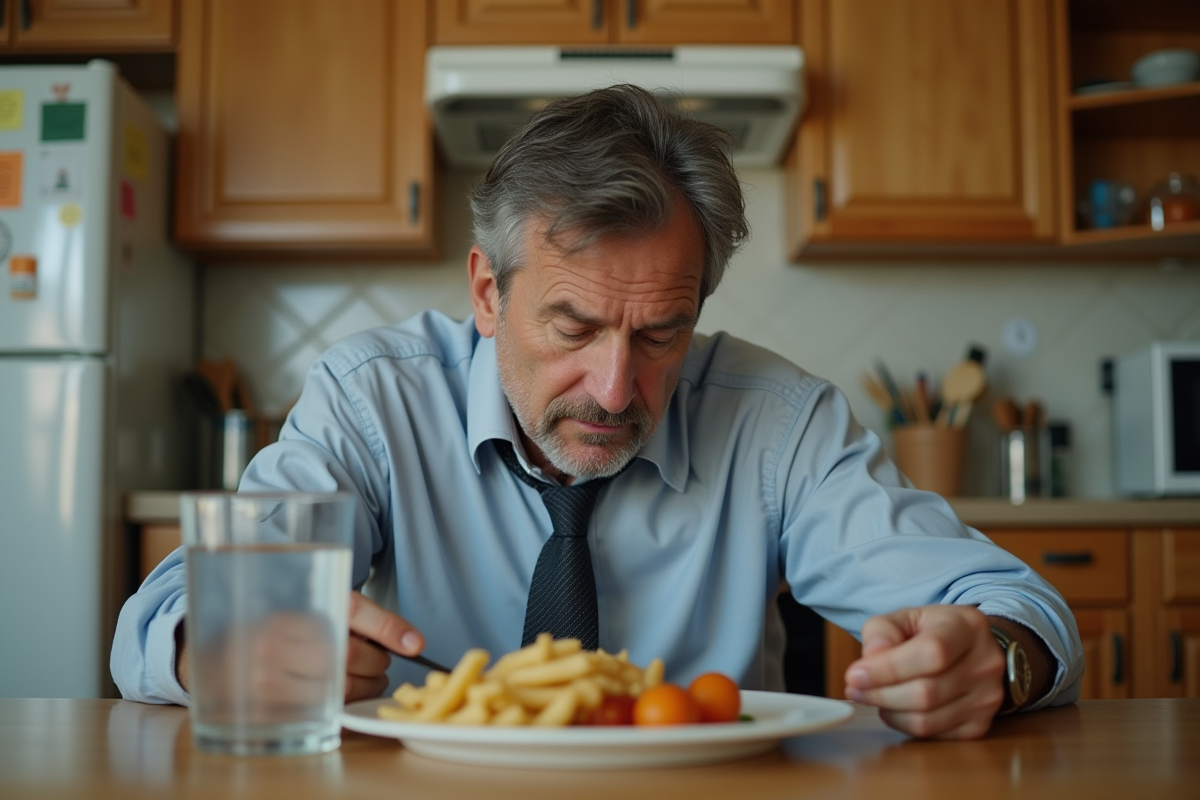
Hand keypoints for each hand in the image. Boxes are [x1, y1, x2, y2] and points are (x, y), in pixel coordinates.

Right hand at [175, 591, 426, 703]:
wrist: (227, 661)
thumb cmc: (287, 634)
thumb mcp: (322, 611)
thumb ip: (371, 621)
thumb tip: (416, 644)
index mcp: (292, 612)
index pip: (351, 612)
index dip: (388, 629)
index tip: (415, 644)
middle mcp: (274, 644)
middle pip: (350, 654)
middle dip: (376, 662)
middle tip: (376, 661)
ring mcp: (267, 681)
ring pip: (343, 688)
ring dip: (367, 687)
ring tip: (364, 679)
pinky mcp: (269, 712)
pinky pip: (327, 714)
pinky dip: (347, 707)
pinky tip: (343, 696)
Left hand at [843, 605, 1005, 739]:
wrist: (971, 647)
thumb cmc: (933, 631)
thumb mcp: (906, 617)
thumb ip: (882, 631)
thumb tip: (871, 659)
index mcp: (968, 626)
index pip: (931, 653)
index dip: (888, 669)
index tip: (854, 674)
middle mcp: (986, 663)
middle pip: (926, 693)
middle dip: (880, 693)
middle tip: (854, 688)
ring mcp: (987, 698)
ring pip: (927, 720)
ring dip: (888, 711)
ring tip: (871, 695)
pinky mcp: (980, 725)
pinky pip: (933, 735)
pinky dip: (904, 724)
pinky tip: (895, 707)